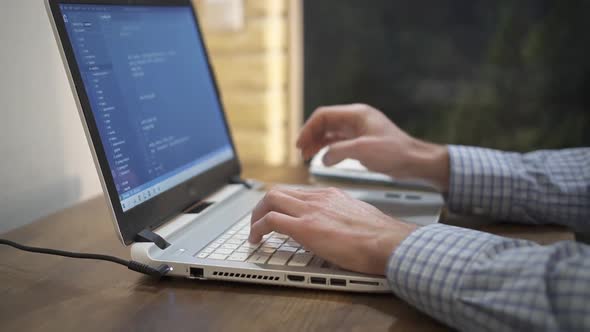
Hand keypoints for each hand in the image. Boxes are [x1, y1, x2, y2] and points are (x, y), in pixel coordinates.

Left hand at [248, 186, 416, 274]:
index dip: (282, 203)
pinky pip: (271, 220)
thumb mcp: (358, 218)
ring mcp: (310, 211)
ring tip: (254, 232)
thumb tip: (338, 229)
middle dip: (263, 206)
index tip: (277, 214)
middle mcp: (318, 199)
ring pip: (271, 199)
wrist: (388, 242)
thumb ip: (343, 218)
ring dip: (256, 215)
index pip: (297, 193)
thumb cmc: (381, 236)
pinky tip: (256, 240)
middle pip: (279, 192)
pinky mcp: (305, 228)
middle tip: (259, 221)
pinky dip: (258, 228)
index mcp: (331, 196)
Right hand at [297, 103, 449, 190]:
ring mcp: (358, 130)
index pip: (324, 115)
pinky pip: (338, 142)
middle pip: (324, 123)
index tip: (300, 143)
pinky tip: (322, 158)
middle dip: (310, 136)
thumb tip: (323, 157)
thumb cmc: (395, 152)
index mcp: (356, 114)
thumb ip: (338, 151)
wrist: (414, 161)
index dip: (308, 128)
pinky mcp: (360, 141)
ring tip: (307, 156)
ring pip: (330, 133)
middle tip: (301, 152)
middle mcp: (356, 119)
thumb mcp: (363, 151)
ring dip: (317, 143)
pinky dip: (327, 149)